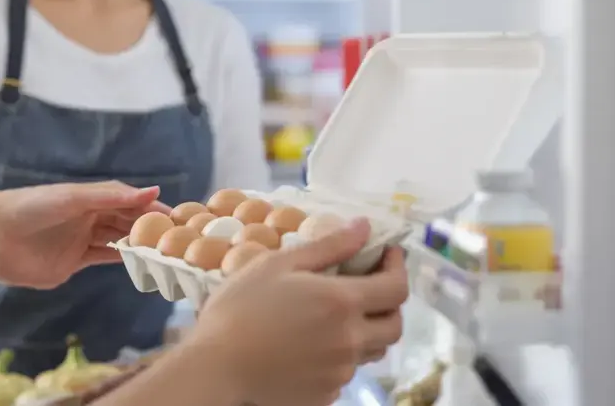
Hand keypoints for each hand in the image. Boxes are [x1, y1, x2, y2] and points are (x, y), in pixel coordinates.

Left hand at [0, 181, 168, 288]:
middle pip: (124, 221)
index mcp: (89, 198)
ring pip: (116, 240)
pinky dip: (120, 259)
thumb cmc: (31, 208)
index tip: (177, 218)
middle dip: (148, 228)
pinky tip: (138, 262)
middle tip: (175, 239)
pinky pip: (101, 258)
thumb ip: (113, 197)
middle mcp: (87, 217)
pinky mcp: (70, 262)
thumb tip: (154, 190)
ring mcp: (80, 240)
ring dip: (136, 244)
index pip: (128, 201)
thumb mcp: (74, 198)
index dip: (151, 208)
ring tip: (162, 252)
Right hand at [187, 218, 408, 405]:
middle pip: (395, 325)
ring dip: (365, 330)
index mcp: (342, 303)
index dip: (399, 267)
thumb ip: (329, 246)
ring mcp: (340, 372)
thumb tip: (365, 226)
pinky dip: (338, 356)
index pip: (397, 287)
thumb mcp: (280, 264)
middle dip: (389, 303)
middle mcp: (350, 341)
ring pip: (371, 350)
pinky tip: (310, 345)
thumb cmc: (240, 307)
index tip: (387, 254)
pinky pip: (344, 372)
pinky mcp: (326, 394)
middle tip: (367, 287)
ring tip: (335, 317)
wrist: (215, 365)